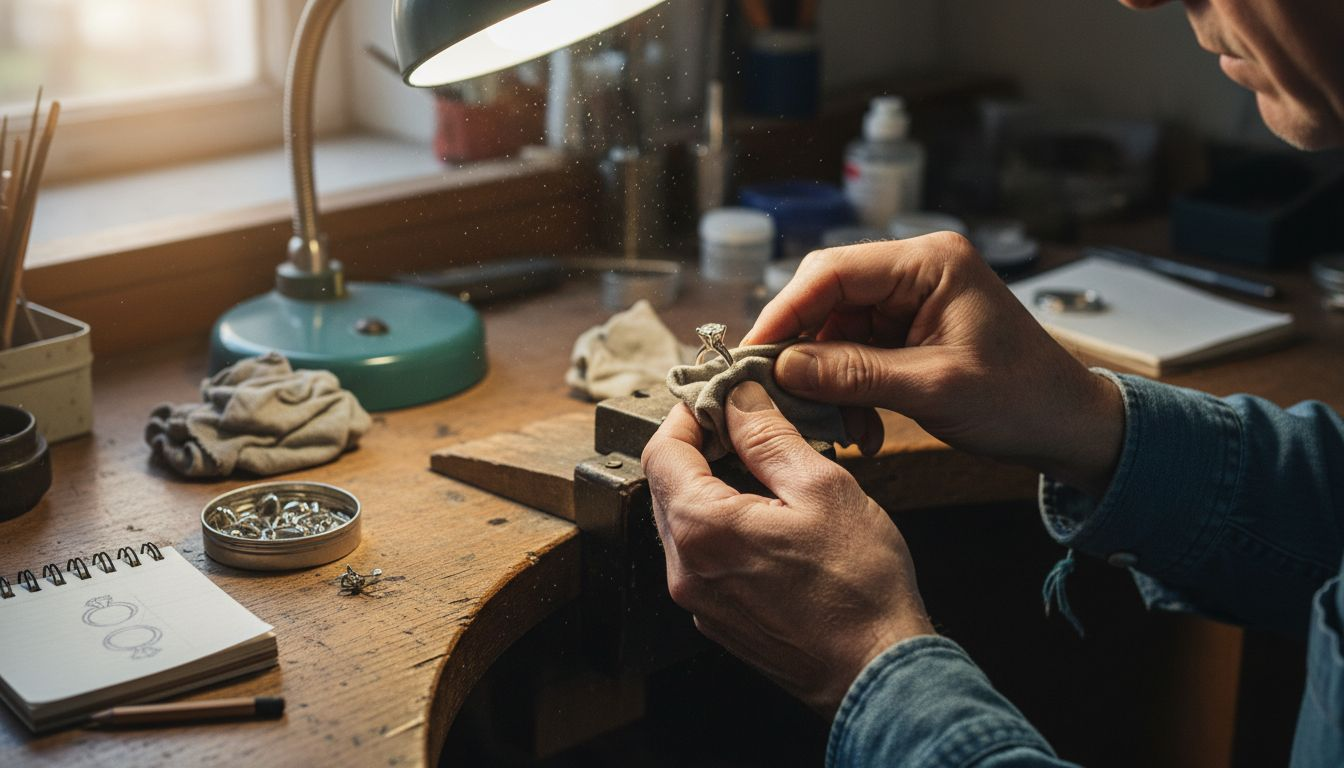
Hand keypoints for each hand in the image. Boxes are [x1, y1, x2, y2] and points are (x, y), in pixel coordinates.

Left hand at [642, 381, 933, 715]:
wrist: (877, 673)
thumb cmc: (859, 587)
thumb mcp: (821, 488)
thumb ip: (769, 437)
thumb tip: (739, 399)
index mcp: (701, 528)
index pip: (661, 450)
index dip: (689, 412)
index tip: (720, 396)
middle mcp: (685, 568)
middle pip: (667, 484)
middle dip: (701, 446)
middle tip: (747, 425)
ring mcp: (698, 599)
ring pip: (685, 520)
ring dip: (713, 485)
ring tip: (765, 470)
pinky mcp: (717, 618)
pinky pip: (703, 555)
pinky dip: (724, 525)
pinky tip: (768, 518)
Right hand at [744, 234, 1123, 496]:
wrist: (1068, 425)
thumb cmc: (1022, 399)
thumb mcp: (933, 388)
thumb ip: (854, 373)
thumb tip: (783, 368)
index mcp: (929, 263)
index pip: (832, 272)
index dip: (785, 312)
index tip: (752, 353)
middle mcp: (915, 271)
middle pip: (827, 298)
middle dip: (801, 349)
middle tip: (774, 391)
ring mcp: (910, 301)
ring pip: (835, 331)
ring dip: (826, 381)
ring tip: (838, 425)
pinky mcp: (908, 331)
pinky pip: (855, 354)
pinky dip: (848, 390)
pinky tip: (859, 426)